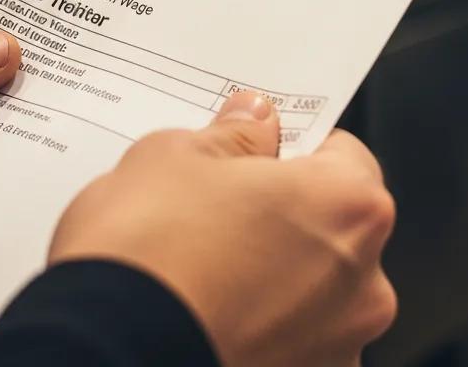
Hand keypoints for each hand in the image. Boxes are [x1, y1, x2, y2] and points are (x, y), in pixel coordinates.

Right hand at [50, 92, 396, 366]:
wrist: (104, 350)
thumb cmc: (147, 254)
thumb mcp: (178, 155)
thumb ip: (233, 136)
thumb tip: (254, 123)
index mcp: (347, 207)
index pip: (345, 157)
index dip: (296, 149)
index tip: (258, 151)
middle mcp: (363, 284)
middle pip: (333, 227)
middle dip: (285, 214)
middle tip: (219, 207)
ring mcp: (338, 347)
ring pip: (313, 289)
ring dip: (275, 275)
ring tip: (205, 265)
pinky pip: (291, 340)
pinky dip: (260, 325)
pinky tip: (208, 310)